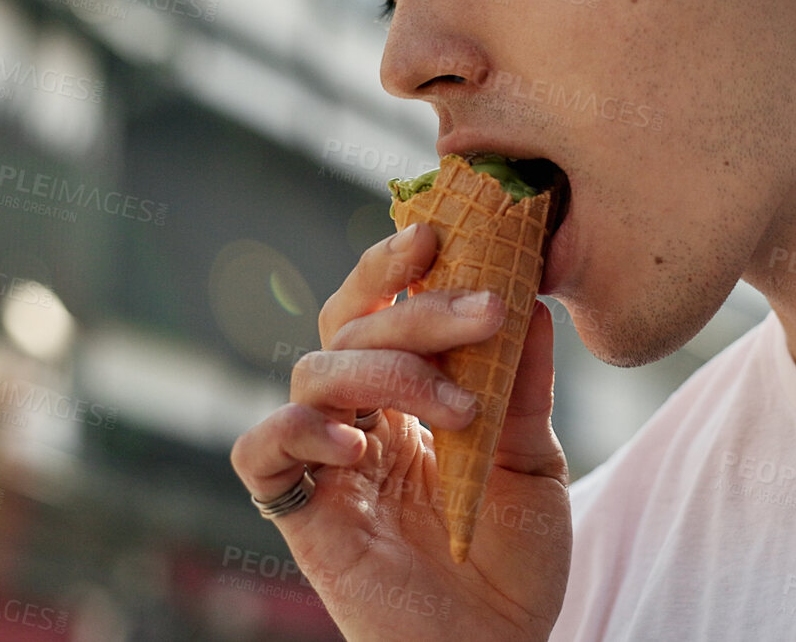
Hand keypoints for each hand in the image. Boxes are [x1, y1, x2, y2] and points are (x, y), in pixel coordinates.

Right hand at [230, 222, 571, 641]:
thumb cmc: (512, 564)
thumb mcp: (533, 461)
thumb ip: (521, 386)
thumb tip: (532, 300)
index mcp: (406, 396)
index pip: (382, 308)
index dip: (397, 264)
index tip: (443, 230)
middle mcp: (360, 419)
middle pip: (350, 325)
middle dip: (414, 306)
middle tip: (483, 307)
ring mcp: (328, 463)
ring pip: (315, 371)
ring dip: (390, 371)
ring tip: (460, 411)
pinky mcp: (302, 515)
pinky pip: (262, 452)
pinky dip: (299, 430)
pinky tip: (357, 443)